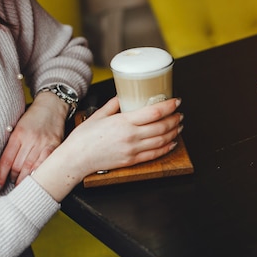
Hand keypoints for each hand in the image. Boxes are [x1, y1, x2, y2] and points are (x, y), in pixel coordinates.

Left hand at [0, 92, 68, 194]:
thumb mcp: (18, 128)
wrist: (52, 105)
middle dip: (13, 179)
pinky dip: (40, 173)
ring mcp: (43, 143)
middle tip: (11, 186)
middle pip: (18, 167)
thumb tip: (8, 167)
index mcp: (17, 135)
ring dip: (25, 179)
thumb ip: (14, 145)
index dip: (0, 177)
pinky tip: (37, 179)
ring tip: (23, 185)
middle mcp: (30, 140)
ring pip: (31, 168)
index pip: (6, 161)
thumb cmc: (34, 117)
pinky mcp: (54, 145)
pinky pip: (45, 163)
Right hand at [30, 96, 182, 201]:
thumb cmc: (84, 138)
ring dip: (174, 132)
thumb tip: (123, 95)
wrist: (76, 159)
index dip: (169, 106)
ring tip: (179, 126)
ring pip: (161, 141)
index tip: (176, 101)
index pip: (154, 112)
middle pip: (161, 126)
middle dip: (175, 119)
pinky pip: (154, 154)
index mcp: (123, 122)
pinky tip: (171, 142)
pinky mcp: (132, 161)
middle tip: (180, 114)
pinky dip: (166, 148)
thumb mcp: (98, 115)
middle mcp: (131, 136)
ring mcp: (133, 150)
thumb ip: (114, 105)